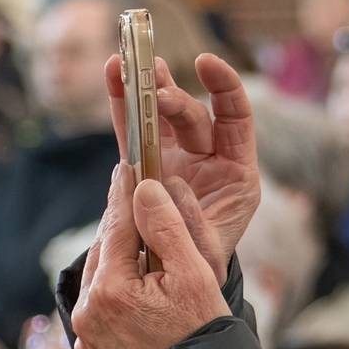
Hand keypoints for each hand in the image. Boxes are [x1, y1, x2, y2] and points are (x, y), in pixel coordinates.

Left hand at [71, 163, 231, 348]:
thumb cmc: (205, 337)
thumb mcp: (195, 275)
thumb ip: (166, 227)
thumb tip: (144, 189)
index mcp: (112, 289)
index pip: (116, 227)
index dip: (124, 193)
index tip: (128, 166)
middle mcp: (89, 313)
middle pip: (103, 254)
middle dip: (121, 229)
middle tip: (137, 204)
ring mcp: (86, 339)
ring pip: (99, 283)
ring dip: (117, 264)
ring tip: (140, 250)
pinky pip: (99, 313)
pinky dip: (115, 297)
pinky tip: (137, 294)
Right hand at [107, 51, 259, 285]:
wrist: (178, 284)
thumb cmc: (200, 267)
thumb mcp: (204, 252)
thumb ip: (189, 221)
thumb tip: (167, 186)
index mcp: (236, 173)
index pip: (236, 118)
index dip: (225, 88)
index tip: (207, 63)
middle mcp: (207, 159)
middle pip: (192, 115)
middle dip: (172, 98)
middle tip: (154, 91)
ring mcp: (175, 158)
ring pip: (160, 115)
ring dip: (146, 88)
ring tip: (129, 63)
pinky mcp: (145, 164)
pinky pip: (132, 130)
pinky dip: (122, 104)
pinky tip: (112, 72)